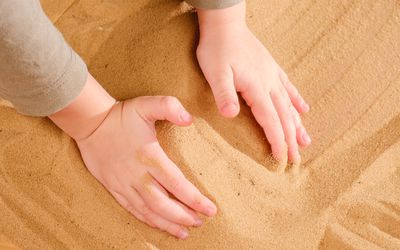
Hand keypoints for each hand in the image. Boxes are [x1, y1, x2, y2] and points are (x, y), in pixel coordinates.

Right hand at [50, 75, 216, 238]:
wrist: (90, 122)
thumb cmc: (121, 114)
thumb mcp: (146, 104)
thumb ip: (169, 107)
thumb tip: (189, 119)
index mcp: (149, 156)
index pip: (176, 184)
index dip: (194, 199)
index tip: (210, 209)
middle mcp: (138, 174)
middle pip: (163, 203)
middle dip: (184, 216)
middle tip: (200, 222)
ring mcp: (124, 183)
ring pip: (148, 210)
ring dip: (167, 223)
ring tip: (184, 232)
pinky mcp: (114, 187)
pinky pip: (131, 209)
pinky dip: (147, 220)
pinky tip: (158, 224)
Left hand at [196, 1, 310, 162]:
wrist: (225, 24)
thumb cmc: (216, 49)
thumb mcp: (215, 72)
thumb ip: (224, 93)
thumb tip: (231, 115)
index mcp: (256, 88)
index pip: (270, 121)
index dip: (277, 141)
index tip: (282, 159)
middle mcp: (269, 84)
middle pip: (283, 117)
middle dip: (290, 140)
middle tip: (297, 160)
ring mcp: (272, 75)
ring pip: (289, 105)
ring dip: (297, 124)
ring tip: (307, 141)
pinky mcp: (271, 68)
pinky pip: (288, 87)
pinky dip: (297, 100)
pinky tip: (304, 109)